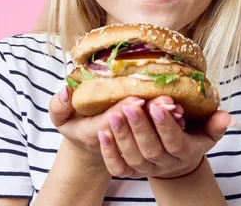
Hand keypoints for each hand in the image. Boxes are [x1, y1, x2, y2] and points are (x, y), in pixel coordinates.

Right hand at [48, 87, 183, 168]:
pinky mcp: (144, 151)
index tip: (137, 97)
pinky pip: (160, 146)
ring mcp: (130, 153)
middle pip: (133, 134)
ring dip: (163, 124)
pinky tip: (181, 116)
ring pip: (149, 142)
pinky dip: (170, 131)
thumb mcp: (61, 117)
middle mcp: (117, 146)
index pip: (108, 124)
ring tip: (175, 106)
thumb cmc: (76, 125)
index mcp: (92, 134)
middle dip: (148, 115)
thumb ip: (59, 105)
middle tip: (165, 100)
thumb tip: (66, 88)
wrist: (91, 145)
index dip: (122, 110)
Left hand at [97, 96, 232, 177]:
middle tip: (131, 106)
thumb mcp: (205, 131)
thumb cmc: (189, 136)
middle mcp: (165, 163)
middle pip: (151, 150)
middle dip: (140, 128)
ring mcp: (146, 169)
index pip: (175, 142)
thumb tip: (226, 117)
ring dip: (122, 137)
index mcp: (185, 152)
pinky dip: (109, 152)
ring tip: (114, 114)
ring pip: (133, 158)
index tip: (158, 104)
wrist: (175, 159)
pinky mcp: (129, 172)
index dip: (166, 126)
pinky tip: (103, 133)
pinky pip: (117, 168)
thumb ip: (215, 124)